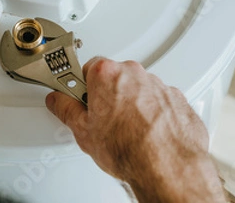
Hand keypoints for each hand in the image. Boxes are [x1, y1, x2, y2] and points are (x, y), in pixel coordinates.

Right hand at [45, 58, 225, 202]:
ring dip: (131, 103)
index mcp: (107, 74)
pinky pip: (159, 100)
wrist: (168, 167)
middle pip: (113, 76)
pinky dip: (153, 112)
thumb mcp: (82, 131)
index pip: (87, 68)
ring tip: (126, 130)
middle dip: (107, 94)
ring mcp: (157, 85)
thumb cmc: (130, 148)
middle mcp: (134, 73)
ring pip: (137, 88)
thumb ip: (66, 108)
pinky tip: (146, 132)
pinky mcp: (176, 98)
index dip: (81, 86)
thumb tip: (58, 101)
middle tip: (102, 119)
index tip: (80, 98)